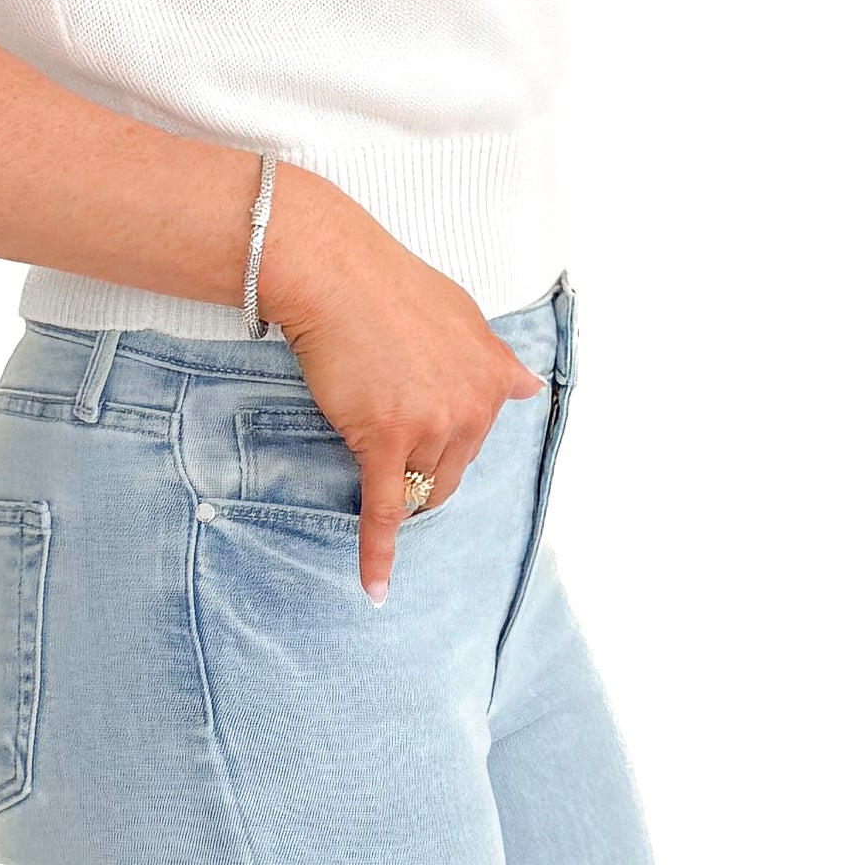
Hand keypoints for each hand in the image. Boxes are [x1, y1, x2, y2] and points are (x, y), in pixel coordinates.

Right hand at [259, 168, 545, 602]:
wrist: (337, 274)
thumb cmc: (389, 287)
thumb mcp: (462, 315)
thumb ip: (493, 358)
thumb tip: (527, 386)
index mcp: (492, 380)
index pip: (473, 443)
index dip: (443, 443)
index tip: (418, 431)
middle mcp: (471, 407)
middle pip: (447, 472)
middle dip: (422, 466)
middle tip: (385, 431)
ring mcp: (430, 426)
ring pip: (416, 486)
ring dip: (396, 482)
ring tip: (365, 436)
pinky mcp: (386, 440)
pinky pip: (385, 510)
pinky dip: (378, 553)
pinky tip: (376, 590)